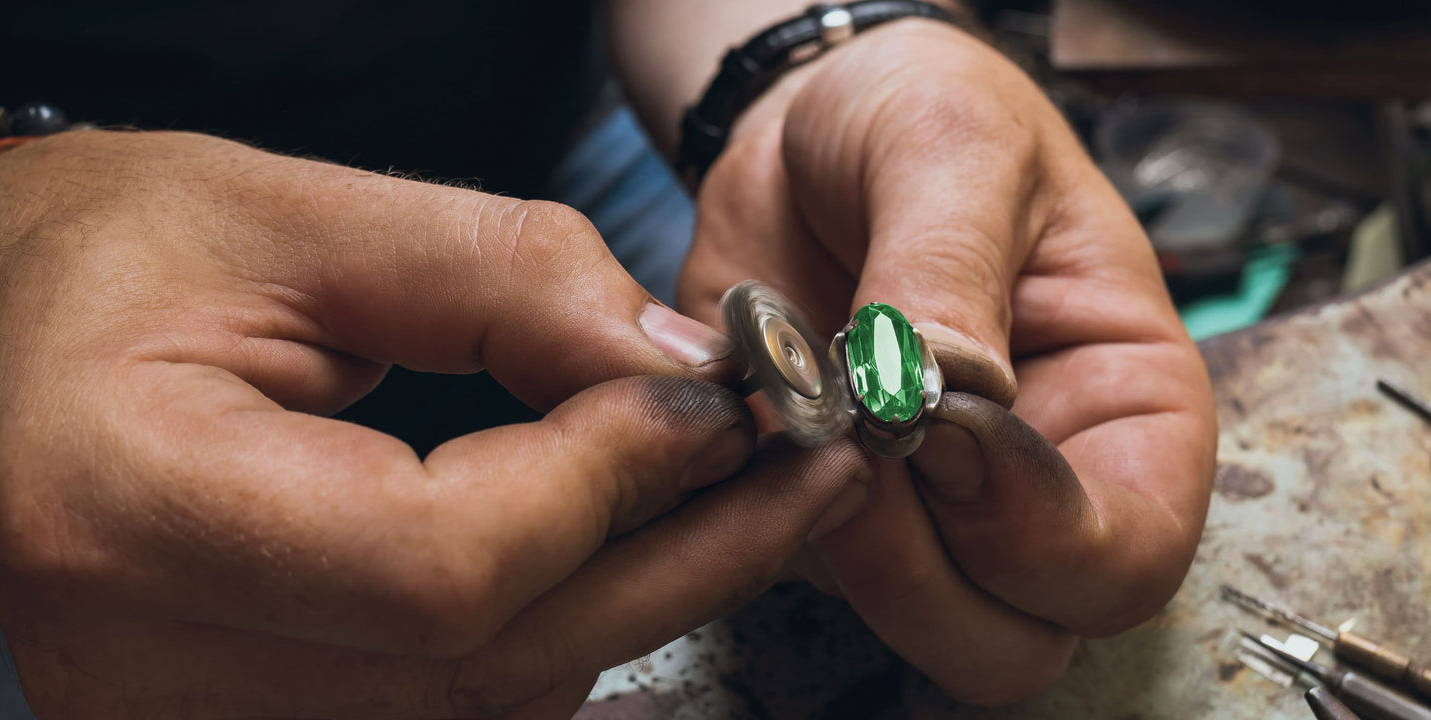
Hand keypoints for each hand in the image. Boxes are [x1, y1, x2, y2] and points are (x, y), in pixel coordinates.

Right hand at [0, 130, 869, 717]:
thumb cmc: (117, 251)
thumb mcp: (305, 213)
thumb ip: (505, 281)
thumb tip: (682, 372)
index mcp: (119, 501)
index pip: (435, 561)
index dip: (605, 487)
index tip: (717, 401)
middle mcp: (128, 666)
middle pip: (477, 661)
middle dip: (669, 560)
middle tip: (798, 471)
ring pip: (478, 708)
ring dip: (628, 606)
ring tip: (730, 501)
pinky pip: (437, 719)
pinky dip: (545, 643)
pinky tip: (621, 562)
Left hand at [678, 21, 1216, 704]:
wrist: (801, 119)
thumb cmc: (919, 112)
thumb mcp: (953, 148)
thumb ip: (949, 271)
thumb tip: (941, 399)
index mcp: (1125, 407)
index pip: (1121, 563)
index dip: (1036, 536)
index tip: (946, 429)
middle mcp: (1035, 485)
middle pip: (1008, 640)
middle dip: (917, 572)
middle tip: (846, 433)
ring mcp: (923, 508)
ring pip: (890, 620)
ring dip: (821, 527)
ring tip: (793, 385)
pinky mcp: (817, 502)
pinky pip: (782, 559)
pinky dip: (748, 498)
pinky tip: (749, 391)